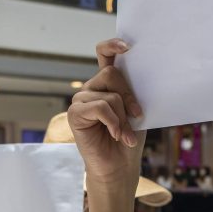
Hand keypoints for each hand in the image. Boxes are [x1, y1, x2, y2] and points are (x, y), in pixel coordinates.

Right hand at [68, 39, 144, 189]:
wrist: (119, 166)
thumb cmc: (128, 138)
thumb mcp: (135, 111)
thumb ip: (130, 92)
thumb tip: (135, 74)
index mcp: (107, 83)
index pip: (104, 54)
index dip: (112, 45)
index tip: (127, 46)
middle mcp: (92, 88)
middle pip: (112, 75)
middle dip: (128, 96)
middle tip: (137, 116)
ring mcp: (82, 100)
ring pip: (109, 95)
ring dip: (122, 117)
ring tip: (125, 134)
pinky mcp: (75, 114)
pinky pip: (100, 107)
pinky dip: (113, 123)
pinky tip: (116, 135)